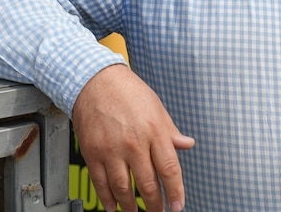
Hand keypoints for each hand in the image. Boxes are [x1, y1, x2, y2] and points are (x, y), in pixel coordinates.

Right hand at [72, 64, 195, 211]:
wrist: (95, 81)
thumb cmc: (128, 92)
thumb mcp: (157, 108)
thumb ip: (171, 131)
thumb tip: (187, 144)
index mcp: (154, 131)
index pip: (169, 169)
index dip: (175, 191)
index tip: (177, 205)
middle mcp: (134, 143)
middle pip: (147, 183)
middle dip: (155, 204)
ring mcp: (112, 150)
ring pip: (123, 188)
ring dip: (130, 206)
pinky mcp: (93, 153)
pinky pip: (100, 183)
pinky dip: (107, 198)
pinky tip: (113, 206)